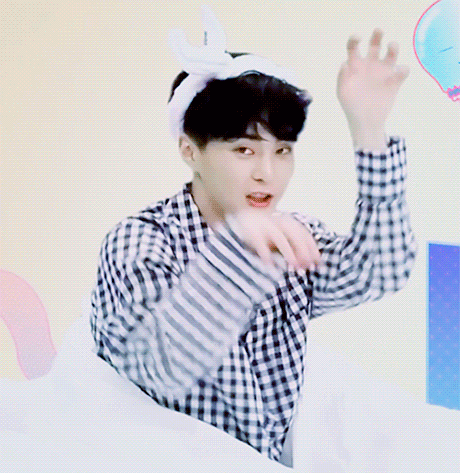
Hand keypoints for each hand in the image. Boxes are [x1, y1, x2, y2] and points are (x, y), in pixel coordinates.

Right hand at [226, 210, 321, 270]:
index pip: (301, 231)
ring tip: (293, 266)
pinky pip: (258, 242)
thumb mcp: (275, 239)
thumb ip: (288, 246)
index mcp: (282, 221)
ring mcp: (260, 223)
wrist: (232, 223)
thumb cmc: (257, 235)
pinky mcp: (247, 229)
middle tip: (307, 266)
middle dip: (303, 249)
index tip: (318, 261)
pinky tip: (269, 264)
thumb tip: (306, 261)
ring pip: (279, 236)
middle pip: (294, 232)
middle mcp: (273, 220)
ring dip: (288, 252)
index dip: (311, 246)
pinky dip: (265, 252)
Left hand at [337, 29, 409, 147]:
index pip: (354, 48)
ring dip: (393, 47)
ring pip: (391, 53)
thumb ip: (342, 77)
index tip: (358, 38)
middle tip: (378, 31)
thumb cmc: (351, 106)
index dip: (355, 40)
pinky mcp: (395, 81)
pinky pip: (402, 71)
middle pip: (375, 44)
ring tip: (391, 47)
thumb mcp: (343, 92)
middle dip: (377, 36)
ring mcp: (383, 72)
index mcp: (355, 66)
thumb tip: (345, 63)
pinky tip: (397, 74)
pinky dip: (402, 70)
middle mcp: (370, 65)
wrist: (365, 122)